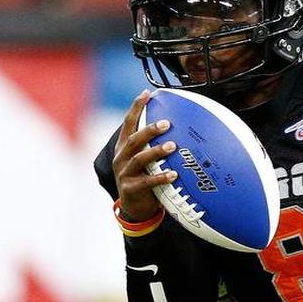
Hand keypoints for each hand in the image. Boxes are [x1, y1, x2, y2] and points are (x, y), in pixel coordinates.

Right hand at [111, 90, 176, 221]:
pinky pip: (147, 182)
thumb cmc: (145, 178)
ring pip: (139, 159)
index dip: (136, 107)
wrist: (135, 208)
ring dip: (156, 151)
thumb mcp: (147, 161)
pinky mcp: (130, 188)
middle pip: (133, 139)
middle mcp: (121, 158)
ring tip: (172, 146)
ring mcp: (124, 173)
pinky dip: (161, 177)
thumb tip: (181, 129)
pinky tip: (174, 174)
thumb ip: (155, 146)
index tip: (147, 93)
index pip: (128, 123)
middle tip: (166, 123)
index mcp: (124, 147)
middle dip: (148, 130)